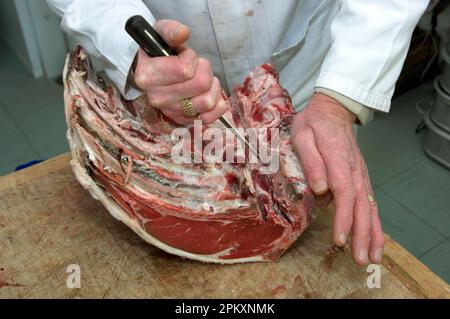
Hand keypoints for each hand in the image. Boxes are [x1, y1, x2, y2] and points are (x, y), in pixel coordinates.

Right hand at [134, 19, 227, 124]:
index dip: (191, 58)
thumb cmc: (160, 52)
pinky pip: (210, 117)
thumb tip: (183, 33)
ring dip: (212, 87)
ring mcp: (171, 112)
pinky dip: (217, 105)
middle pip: (200, 85)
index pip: (185, 70)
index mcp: (148, 76)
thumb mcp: (161, 34)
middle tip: (197, 67)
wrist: (155, 72)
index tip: (185, 55)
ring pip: (208, 101)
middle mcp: (157, 98)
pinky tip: (210, 94)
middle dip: (205, 70)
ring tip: (204, 80)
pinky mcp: (184, 121)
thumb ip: (171, 30)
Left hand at [291, 93, 383, 264]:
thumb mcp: (302, 135)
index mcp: (338, 160)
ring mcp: (360, 174)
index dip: (343, 218)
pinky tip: (375, 239)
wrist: (333, 111)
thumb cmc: (313, 124)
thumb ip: (311, 161)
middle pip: (361, 205)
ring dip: (373, 233)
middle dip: (362, 234)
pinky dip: (374, 222)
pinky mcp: (360, 177)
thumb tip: (319, 189)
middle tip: (360, 259)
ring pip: (370, 206)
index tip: (340, 239)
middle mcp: (354, 170)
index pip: (344, 193)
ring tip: (373, 257)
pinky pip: (370, 202)